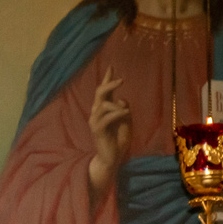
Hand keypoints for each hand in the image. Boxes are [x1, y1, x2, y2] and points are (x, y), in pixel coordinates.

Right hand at [86, 69, 131, 201]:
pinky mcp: (96, 130)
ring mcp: (95, 121)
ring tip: (126, 112)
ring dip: (117, 106)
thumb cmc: (119, 141)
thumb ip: (124, 110)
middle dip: (109, 83)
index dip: (107, 78)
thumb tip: (121, 100)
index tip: (111, 65)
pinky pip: (106, 117)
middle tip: (121, 80)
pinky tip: (125, 114)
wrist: (112, 158)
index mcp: (104, 110)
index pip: (104, 91)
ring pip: (103, 104)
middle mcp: (97, 113)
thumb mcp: (127, 122)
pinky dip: (117, 113)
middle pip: (100, 92)